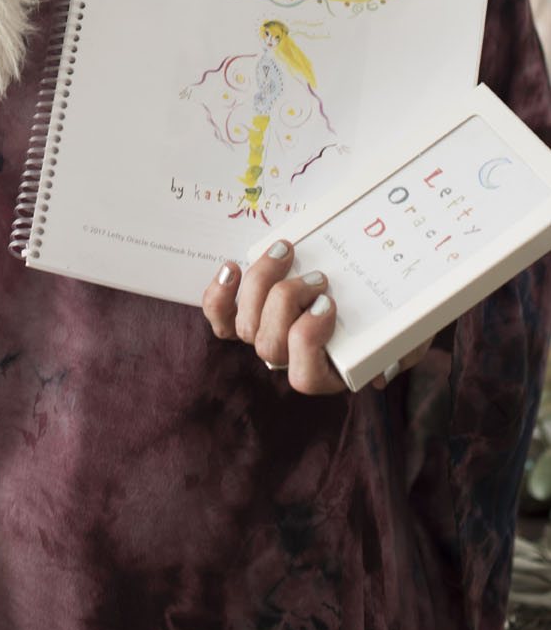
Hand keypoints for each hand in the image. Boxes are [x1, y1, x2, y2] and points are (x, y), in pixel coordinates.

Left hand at [202, 242, 432, 394]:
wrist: (380, 288)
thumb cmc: (392, 317)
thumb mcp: (409, 332)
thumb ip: (403, 350)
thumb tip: (382, 372)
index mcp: (330, 373)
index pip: (305, 376)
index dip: (308, 340)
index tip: (328, 303)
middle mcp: (293, 360)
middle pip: (269, 346)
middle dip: (286, 302)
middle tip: (314, 274)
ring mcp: (267, 336)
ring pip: (245, 326)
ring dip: (260, 284)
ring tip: (284, 252)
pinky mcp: (248, 314)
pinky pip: (220, 317)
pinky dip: (219, 296)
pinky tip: (233, 268)